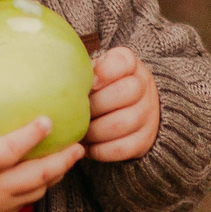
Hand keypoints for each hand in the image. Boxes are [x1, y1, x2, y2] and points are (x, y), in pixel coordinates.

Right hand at [0, 90, 83, 211]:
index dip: (29, 137)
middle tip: (79, 145)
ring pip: (39, 189)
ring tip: (74, 155)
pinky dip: (45, 184)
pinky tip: (53, 169)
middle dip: (61, 161)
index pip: (8, 152)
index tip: (47, 120)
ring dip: (58, 173)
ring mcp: (3, 203)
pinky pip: (31, 198)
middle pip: (37, 176)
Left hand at [85, 47, 159, 162]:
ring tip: (79, 132)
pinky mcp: (144, 140)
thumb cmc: (101, 90)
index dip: (106, 71)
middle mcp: (144, 87)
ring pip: (121, 123)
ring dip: (94, 130)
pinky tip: (87, 147)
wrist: (130, 112)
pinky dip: (100, 150)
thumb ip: (83, 73)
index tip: (90, 83)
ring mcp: (148, 115)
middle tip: (76, 113)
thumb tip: (63, 80)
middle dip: (95, 105)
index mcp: (130, 66)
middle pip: (125, 92)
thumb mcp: (96, 74)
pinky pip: (122, 148)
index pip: (123, 61)